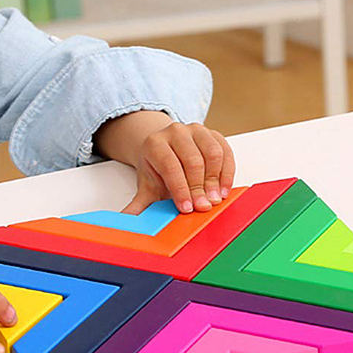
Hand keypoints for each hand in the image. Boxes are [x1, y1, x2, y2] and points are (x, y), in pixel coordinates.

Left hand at [121, 121, 235, 214]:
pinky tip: (223, 189)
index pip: (169, 165)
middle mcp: (175, 132)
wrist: (166, 149)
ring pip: (212, 154)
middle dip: (199, 187)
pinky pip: (225, 151)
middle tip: (204, 207)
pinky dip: (227, 172)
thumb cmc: (158, 170)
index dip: (180, 188)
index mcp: (155, 144)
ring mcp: (196, 130)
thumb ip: (138, 205)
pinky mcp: (214, 134)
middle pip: (192, 161)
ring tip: (215, 199)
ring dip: (215, 179)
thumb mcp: (146, 186)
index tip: (187, 208)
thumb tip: (125, 221)